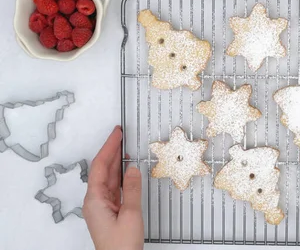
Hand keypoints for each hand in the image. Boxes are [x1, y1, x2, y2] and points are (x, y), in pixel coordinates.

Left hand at [83, 126, 143, 249]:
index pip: (99, 166)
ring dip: (116, 163)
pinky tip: (127, 171)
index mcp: (94, 200)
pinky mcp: (109, 212)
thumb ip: (132, 189)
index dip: (108, 148)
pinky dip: (121, 177)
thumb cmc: (121, 246)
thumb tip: (132, 169)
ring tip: (125, 148)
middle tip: (121, 136)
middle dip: (111, 152)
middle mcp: (94, 202)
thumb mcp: (130, 214)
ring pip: (108, 179)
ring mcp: (101, 207)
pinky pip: (113, 188)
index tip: (117, 134)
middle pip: (101, 170)